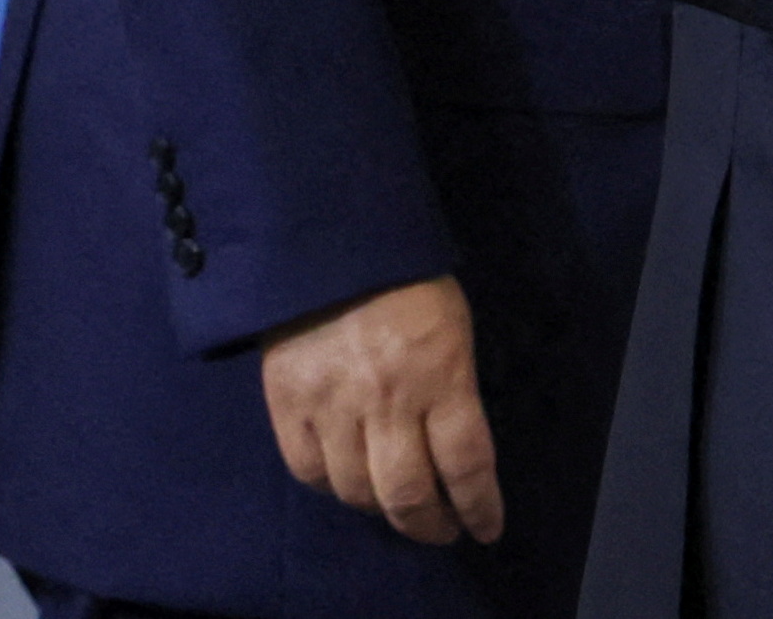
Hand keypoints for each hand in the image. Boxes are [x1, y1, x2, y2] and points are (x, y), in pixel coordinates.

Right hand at [259, 274, 502, 546]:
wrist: (331, 242)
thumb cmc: (408, 281)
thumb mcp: (454, 327)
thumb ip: (454, 391)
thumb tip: (454, 453)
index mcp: (442, 374)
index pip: (466, 464)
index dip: (479, 507)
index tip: (486, 529)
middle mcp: (387, 399)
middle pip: (407, 493)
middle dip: (430, 524)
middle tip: (441, 529)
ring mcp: (332, 405)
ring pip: (356, 491)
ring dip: (381, 510)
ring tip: (396, 506)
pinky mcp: (287, 404)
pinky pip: (308, 471)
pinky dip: (331, 487)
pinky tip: (348, 482)